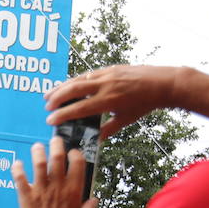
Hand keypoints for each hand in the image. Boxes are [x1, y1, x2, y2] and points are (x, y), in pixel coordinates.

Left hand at [12, 136, 97, 207]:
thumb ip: (90, 207)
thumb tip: (93, 199)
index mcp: (74, 189)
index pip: (77, 162)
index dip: (74, 153)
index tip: (72, 152)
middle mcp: (58, 186)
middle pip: (57, 157)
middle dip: (56, 145)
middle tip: (55, 140)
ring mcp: (41, 190)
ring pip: (39, 163)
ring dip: (37, 152)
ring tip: (37, 147)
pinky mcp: (27, 196)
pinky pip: (20, 178)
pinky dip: (17, 169)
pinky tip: (17, 164)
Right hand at [45, 65, 208, 139]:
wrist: (162, 83)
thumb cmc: (145, 104)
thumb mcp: (126, 119)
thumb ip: (108, 129)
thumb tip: (94, 139)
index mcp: (108, 101)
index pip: (79, 109)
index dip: (62, 115)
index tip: (50, 120)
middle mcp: (105, 85)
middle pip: (74, 90)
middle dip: (57, 98)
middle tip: (46, 106)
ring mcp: (107, 75)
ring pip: (78, 80)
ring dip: (61, 87)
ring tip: (48, 94)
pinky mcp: (109, 68)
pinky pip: (87, 74)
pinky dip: (74, 80)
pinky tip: (67, 85)